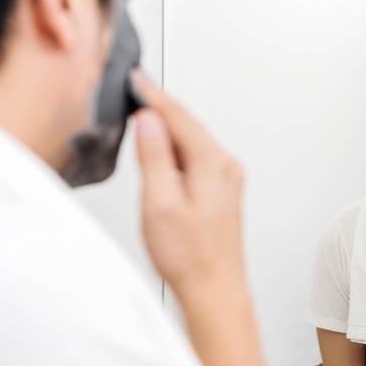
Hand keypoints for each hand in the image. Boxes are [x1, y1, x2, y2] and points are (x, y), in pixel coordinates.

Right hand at [131, 72, 267, 365]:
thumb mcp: (160, 202)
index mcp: (212, 164)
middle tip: (138, 89)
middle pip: (189, 126)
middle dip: (162, 107)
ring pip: (195, 141)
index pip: (179, 117)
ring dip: (170, 128)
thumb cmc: (191, 255)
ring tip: (146, 114)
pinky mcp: (224, 191)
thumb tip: (149, 122)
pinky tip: (166, 151)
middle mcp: (226, 167)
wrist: (215, 287)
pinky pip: (200, 157)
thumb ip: (155, 157)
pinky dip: (180, 148)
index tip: (137, 78)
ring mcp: (228, 179)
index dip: (154, 95)